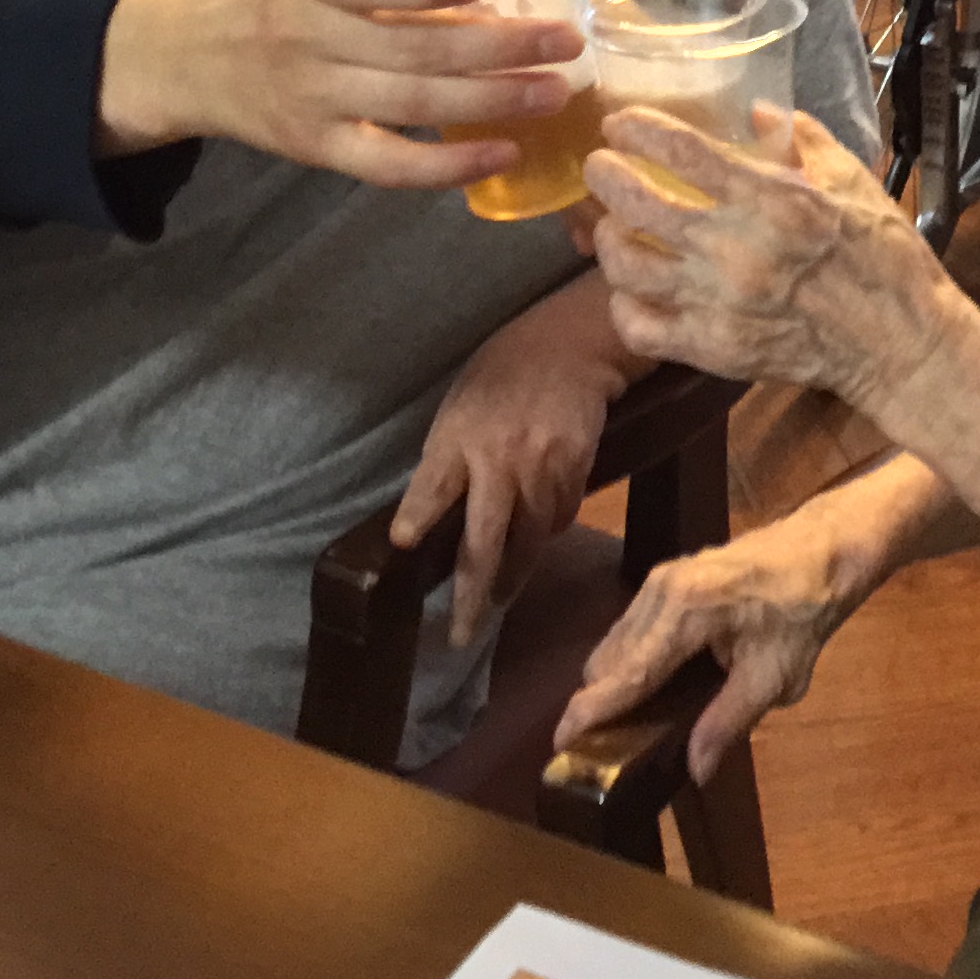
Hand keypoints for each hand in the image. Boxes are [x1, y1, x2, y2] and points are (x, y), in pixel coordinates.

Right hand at [99, 0, 583, 184]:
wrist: (178, 52)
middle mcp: (307, 33)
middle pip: (412, 45)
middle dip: (499, 46)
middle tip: (567, 41)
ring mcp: (310, 96)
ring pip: (411, 103)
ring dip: (490, 100)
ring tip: (554, 89)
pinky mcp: (315, 147)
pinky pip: (388, 165)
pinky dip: (447, 165)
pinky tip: (502, 151)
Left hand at [391, 276, 635, 647]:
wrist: (569, 344)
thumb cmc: (500, 376)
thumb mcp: (458, 408)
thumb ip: (447, 460)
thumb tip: (428, 522)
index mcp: (457, 436)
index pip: (432, 485)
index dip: (418, 516)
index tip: (402, 544)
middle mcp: (497, 455)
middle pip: (483, 539)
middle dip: (472, 593)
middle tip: (461, 634)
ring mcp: (540, 464)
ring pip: (529, 540)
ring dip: (513, 574)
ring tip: (499, 596)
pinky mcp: (576, 466)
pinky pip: (560, 517)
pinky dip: (546, 534)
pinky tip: (535, 539)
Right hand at [554, 510, 860, 783]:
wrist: (821, 550)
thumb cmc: (802, 612)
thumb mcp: (774, 676)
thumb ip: (729, 722)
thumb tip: (695, 771)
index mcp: (686, 612)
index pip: (627, 672)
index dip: (592, 710)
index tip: (560, 741)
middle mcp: (660, 590)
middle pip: (610, 658)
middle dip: (600, 701)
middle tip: (601, 747)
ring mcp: (659, 578)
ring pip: (616, 640)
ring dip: (613, 680)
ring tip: (621, 723)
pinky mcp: (665, 576)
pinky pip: (631, 626)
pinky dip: (629, 658)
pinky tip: (645, 684)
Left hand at [583, 106, 960, 415]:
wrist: (897, 343)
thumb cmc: (882, 256)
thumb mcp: (851, 180)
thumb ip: (801, 140)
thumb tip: (758, 111)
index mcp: (771, 200)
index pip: (682, 152)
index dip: (639, 130)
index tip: (619, 123)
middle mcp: (735, 250)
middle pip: (638, 206)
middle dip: (606, 176)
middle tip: (600, 166)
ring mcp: (719, 305)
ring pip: (627, 267)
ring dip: (609, 239)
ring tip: (613, 226)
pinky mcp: (713, 350)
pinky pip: (640, 327)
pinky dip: (624, 305)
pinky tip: (632, 290)